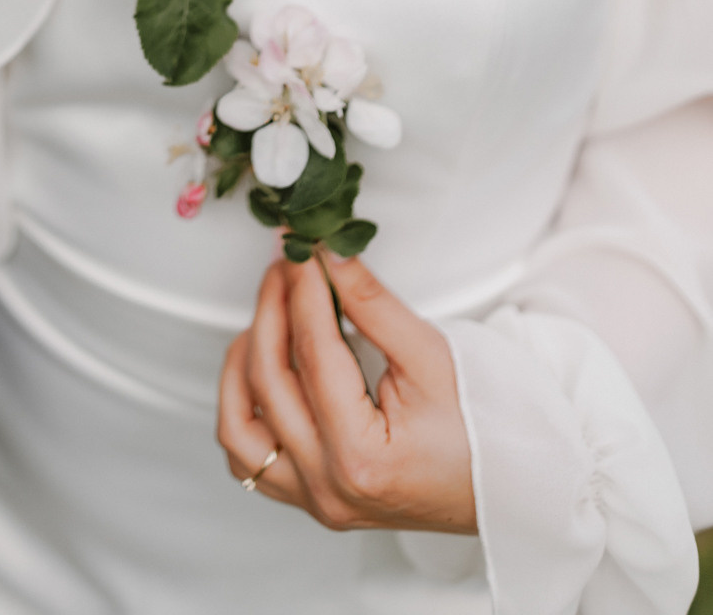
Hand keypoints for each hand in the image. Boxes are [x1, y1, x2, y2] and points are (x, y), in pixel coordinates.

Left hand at [218, 252, 475, 535]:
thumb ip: (371, 302)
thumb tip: (328, 254)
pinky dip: (242, 409)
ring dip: (243, 362)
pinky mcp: (314, 501)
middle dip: (272, 309)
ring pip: (240, 427)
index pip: (313, 352)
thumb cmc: (484, 431)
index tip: (300, 248)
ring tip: (267, 315)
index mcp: (362, 458)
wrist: (511, 487)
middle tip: (284, 265)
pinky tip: (257, 370)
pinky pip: (249, 460)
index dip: (303, 289)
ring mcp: (317, 502)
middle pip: (271, 380)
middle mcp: (330, 489)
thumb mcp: (431, 355)